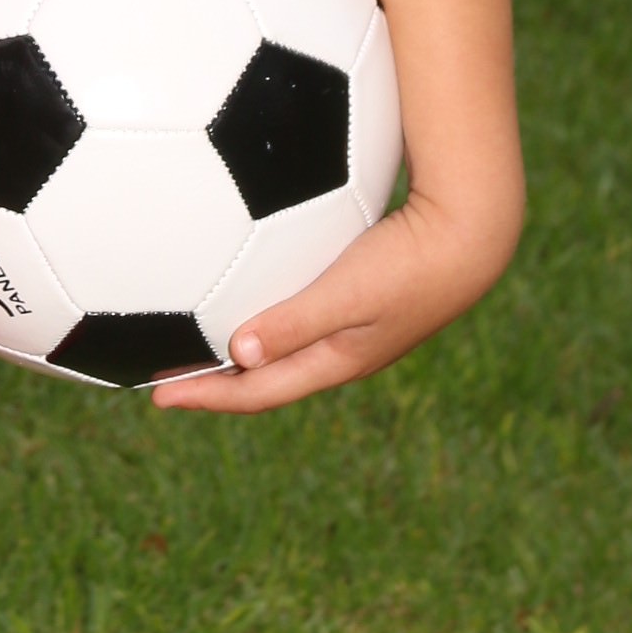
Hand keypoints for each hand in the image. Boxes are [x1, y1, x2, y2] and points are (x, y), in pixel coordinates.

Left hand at [153, 186, 512, 414]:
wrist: (474, 236)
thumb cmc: (411, 260)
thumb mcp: (349, 292)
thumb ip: (295, 321)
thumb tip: (237, 354)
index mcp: (335, 361)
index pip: (259, 392)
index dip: (208, 397)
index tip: (157, 396)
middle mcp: (340, 352)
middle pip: (265, 378)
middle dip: (214, 383)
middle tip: (165, 378)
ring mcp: (352, 328)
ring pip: (281, 350)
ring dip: (237, 353)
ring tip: (195, 341)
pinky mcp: (361, 298)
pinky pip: (298, 317)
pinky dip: (265, 317)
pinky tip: (249, 287)